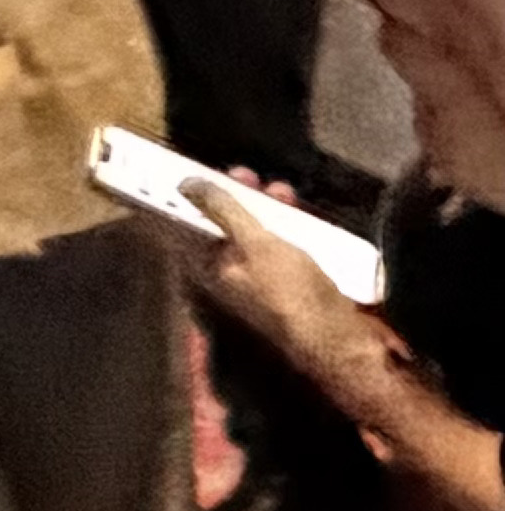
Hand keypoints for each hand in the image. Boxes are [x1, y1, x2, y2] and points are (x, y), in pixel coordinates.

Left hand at [165, 173, 397, 397]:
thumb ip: (222, 211)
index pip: (176, 227)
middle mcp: (221, 274)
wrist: (335, 338)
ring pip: (248, 234)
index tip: (188, 171)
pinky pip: (275, 246)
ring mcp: (252, 279)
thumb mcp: (252, 243)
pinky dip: (283, 226)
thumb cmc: (288, 290)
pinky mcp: (282, 283)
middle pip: (216, 227)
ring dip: (261, 207)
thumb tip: (187, 183)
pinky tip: (297, 210)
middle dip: (230, 197)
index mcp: (201, 268)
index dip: (181, 198)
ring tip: (277, 188)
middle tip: (243, 173)